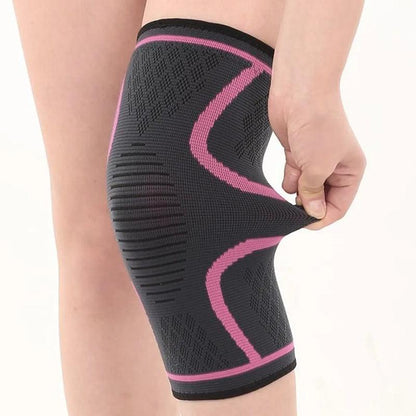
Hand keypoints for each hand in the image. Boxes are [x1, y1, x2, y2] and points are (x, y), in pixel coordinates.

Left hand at [268, 91, 365, 229]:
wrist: (299, 93)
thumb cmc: (318, 126)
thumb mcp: (318, 166)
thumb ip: (314, 193)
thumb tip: (313, 213)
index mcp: (350, 171)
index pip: (339, 206)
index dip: (322, 217)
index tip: (304, 222)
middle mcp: (334, 168)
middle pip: (321, 199)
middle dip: (308, 202)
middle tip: (296, 201)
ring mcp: (314, 162)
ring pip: (304, 190)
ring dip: (297, 188)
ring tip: (297, 171)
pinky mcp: (297, 155)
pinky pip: (292, 178)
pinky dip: (289, 177)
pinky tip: (290, 163)